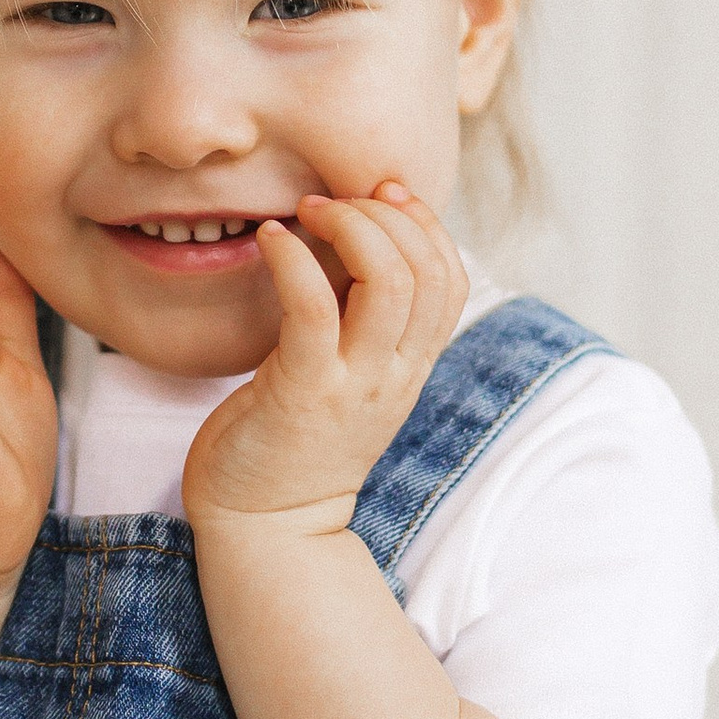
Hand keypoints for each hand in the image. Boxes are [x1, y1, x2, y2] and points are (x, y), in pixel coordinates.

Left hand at [182, 183, 468, 534]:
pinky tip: (270, 240)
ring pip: (388, 283)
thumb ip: (360, 316)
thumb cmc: (295, 437)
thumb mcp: (349, 372)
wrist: (267, 524)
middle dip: (387, 215)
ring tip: (309, 210)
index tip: (383, 194)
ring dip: (351, 227)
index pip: (451, 279)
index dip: (426, 224)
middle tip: (337, 200)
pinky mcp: (302, 393)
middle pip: (426, 271)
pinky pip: (313, 308)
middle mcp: (394, 375)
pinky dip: (293, 259)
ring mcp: (354, 385)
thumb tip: (355, 239)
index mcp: (410, 366)